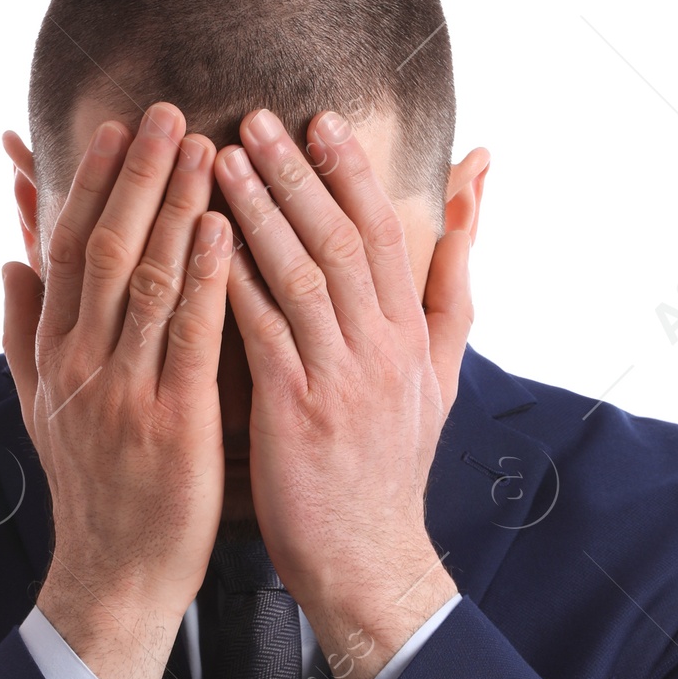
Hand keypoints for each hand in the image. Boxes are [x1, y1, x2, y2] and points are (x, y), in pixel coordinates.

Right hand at [2, 105, 231, 678]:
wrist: (113, 580)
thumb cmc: (93, 495)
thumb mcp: (39, 411)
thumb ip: (21, 333)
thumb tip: (6, 262)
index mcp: (55, 356)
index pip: (67, 250)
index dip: (91, 184)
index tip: (118, 129)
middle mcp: (80, 365)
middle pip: (103, 248)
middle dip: (137, 175)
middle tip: (168, 109)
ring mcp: (122, 392)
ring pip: (144, 280)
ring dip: (175, 207)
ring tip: (206, 145)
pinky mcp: (170, 422)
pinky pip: (185, 336)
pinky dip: (203, 277)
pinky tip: (224, 229)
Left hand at [213, 108, 472, 678]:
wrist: (368, 561)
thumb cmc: (389, 469)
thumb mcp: (439, 376)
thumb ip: (451, 286)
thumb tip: (475, 196)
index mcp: (410, 336)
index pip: (382, 235)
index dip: (349, 173)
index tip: (317, 119)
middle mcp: (382, 350)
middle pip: (341, 241)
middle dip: (298, 174)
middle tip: (255, 117)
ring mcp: (341, 381)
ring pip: (301, 276)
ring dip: (259, 213)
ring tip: (217, 160)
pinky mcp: (297, 414)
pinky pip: (262, 333)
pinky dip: (232, 282)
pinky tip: (201, 244)